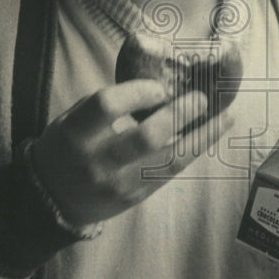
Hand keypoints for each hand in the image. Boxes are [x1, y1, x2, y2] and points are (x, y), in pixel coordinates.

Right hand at [30, 79, 232, 225]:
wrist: (52, 199)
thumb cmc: (66, 148)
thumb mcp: (72, 120)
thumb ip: (105, 104)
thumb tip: (154, 79)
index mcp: (74, 134)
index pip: (107, 105)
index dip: (137, 91)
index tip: (159, 85)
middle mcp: (97, 161)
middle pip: (146, 136)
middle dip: (179, 114)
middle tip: (201, 97)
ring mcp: (119, 183)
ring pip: (169, 160)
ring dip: (201, 135)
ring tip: (225, 116)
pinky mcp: (137, 197)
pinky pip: (172, 172)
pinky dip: (195, 150)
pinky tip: (213, 134)